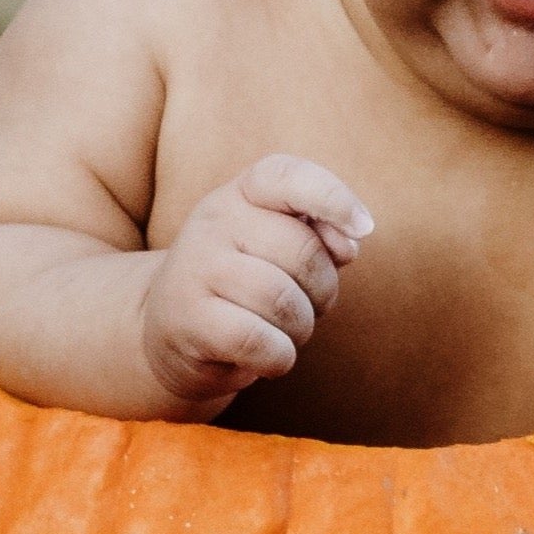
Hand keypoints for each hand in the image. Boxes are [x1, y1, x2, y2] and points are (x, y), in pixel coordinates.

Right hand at [139, 156, 372, 416]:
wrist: (170, 329)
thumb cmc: (245, 286)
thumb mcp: (279, 249)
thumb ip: (320, 237)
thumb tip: (349, 242)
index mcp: (240, 195)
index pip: (285, 175)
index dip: (332, 196)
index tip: (364, 228)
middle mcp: (213, 221)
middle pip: (300, 251)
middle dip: (323, 290)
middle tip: (311, 306)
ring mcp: (195, 268)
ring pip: (282, 300)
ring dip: (301, 328)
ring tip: (286, 332)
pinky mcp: (188, 319)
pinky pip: (259, 340)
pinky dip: (279, 357)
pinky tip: (270, 356)